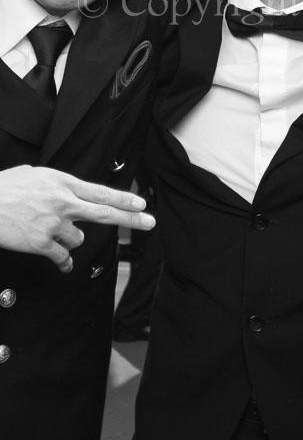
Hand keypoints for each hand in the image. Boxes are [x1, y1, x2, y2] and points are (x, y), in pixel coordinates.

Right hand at [0, 165, 154, 272]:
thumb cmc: (3, 188)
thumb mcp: (33, 174)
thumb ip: (52, 183)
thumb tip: (60, 188)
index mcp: (62, 183)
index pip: (100, 191)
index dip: (123, 198)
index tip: (142, 203)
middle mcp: (63, 202)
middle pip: (105, 212)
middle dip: (131, 218)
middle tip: (150, 221)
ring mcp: (54, 224)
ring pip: (79, 238)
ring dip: (70, 239)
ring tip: (51, 233)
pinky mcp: (41, 243)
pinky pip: (62, 257)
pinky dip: (63, 262)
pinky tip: (62, 264)